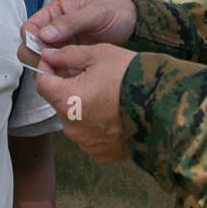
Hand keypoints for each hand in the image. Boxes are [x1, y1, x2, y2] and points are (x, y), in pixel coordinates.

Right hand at [17, 0, 135, 68]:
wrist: (134, 27)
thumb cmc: (116, 13)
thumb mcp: (95, 14)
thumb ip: (70, 22)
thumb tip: (44, 34)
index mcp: (56, 12)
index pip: (30, 27)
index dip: (30, 40)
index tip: (40, 50)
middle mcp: (54, 29)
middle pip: (30, 47)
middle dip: (36, 57)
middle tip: (49, 64)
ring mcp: (61, 46)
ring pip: (41, 61)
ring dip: (46, 68)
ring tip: (61, 71)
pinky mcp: (70, 60)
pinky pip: (57, 70)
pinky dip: (59, 75)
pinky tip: (70, 77)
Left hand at [33, 43, 135, 162]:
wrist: (164, 105)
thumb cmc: (132, 77)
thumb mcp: (99, 55)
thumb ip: (68, 55)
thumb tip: (49, 54)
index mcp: (66, 100)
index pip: (42, 84)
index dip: (47, 69)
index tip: (56, 61)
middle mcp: (71, 126)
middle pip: (58, 102)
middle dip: (67, 88)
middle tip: (89, 76)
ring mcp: (86, 143)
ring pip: (74, 120)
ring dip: (82, 108)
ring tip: (106, 95)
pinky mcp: (101, 153)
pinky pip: (90, 136)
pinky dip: (96, 125)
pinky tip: (113, 113)